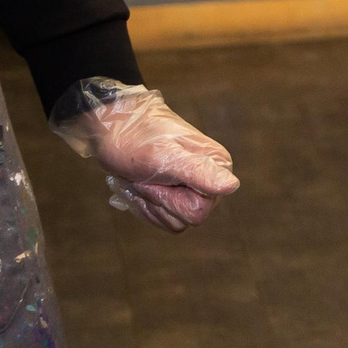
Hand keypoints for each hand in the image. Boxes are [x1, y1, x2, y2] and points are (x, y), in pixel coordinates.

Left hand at [47, 78, 238, 231]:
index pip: (197, 212)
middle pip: (185, 219)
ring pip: (172, 220)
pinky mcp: (178, 192)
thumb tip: (232, 186)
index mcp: (217, 169)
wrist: (115, 126)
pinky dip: (144, 205)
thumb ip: (199, 172)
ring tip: (140, 177)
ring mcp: (194, 187)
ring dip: (147, 203)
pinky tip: (138, 184)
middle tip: (144, 175)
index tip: (157, 175)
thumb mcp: (165, 156)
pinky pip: (163, 217)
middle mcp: (212, 179)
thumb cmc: (136, 138)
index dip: (169, 199)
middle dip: (157, 200)